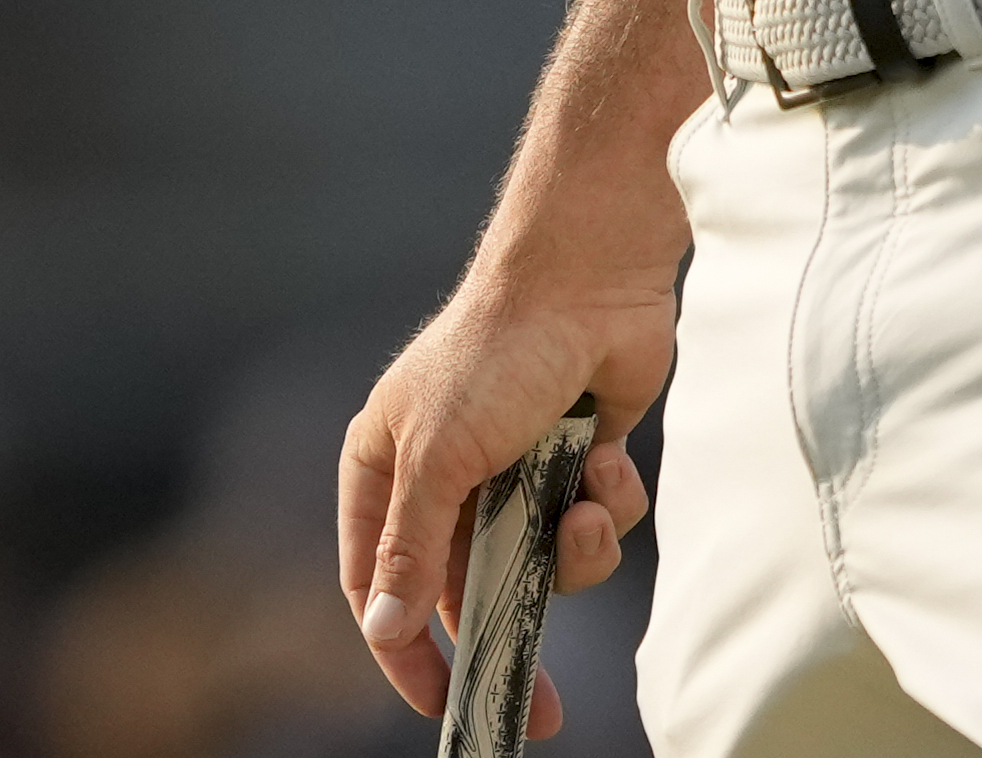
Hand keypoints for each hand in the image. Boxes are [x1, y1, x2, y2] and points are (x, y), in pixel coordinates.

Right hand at [336, 262, 671, 730]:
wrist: (591, 275)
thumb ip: (410, 549)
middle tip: (543, 706)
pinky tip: (605, 455)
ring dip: (571, 549)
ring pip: (541, 561)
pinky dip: (604, 501)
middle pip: (466, 587)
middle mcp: (445, 474)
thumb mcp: (437, 458)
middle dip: (511, 632)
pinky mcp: (576, 458)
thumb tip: (381, 629)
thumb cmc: (495, 351)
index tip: (445, 703)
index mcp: (385, 467)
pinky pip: (591, 521)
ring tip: (582, 506)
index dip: (403, 648)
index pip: (377, 583)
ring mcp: (515, 467)